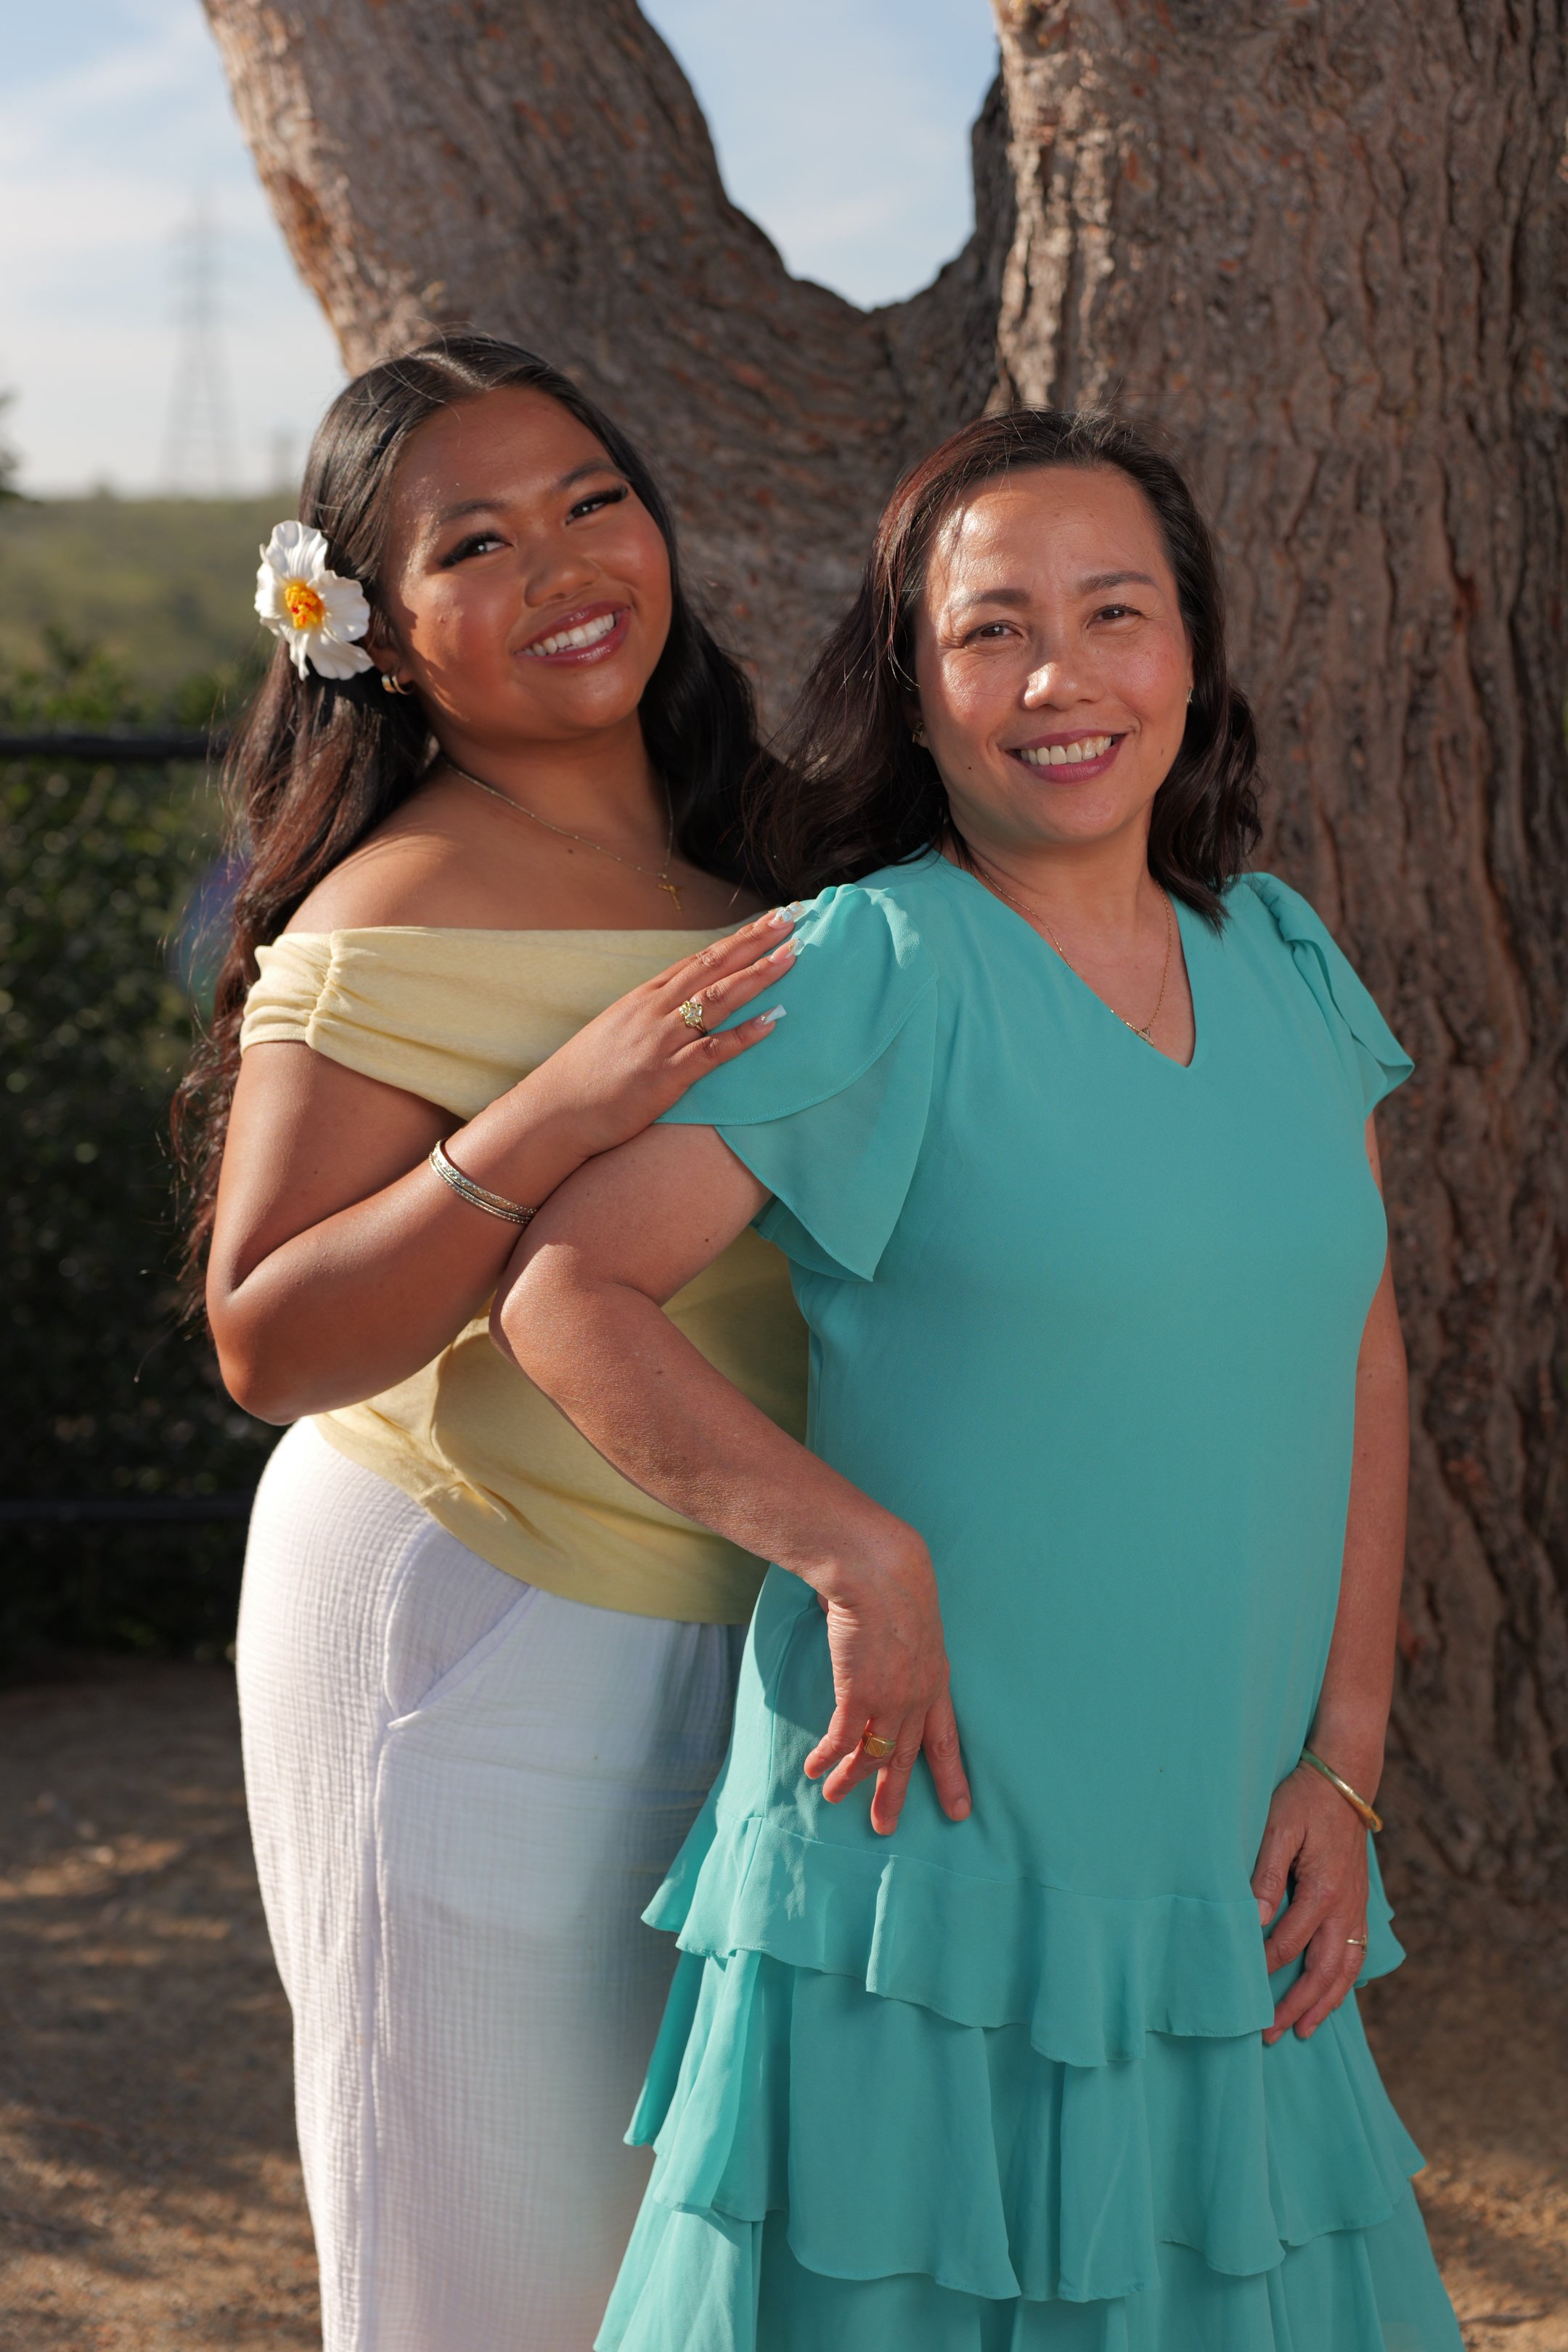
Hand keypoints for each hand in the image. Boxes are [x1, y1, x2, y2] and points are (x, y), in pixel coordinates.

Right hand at [523, 906, 798, 1157]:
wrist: (554, 1111)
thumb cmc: (587, 1077)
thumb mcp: (619, 1030)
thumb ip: (652, 1014)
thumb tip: (684, 1005)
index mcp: (645, 997)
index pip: (700, 959)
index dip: (738, 938)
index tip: (770, 919)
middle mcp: (654, 1010)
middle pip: (713, 967)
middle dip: (754, 942)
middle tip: (791, 919)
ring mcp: (660, 1040)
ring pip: (717, 999)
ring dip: (756, 976)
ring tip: (790, 957)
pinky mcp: (665, 1075)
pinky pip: (712, 1051)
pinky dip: (744, 1035)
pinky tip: (772, 1021)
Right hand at [805, 1539, 970, 1837]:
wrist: (878, 1569)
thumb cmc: (890, 1578)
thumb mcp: (907, 1616)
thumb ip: (890, 1638)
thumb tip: (859, 1624)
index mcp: (937, 1678)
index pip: (946, 1738)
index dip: (951, 1776)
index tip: (959, 1810)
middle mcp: (919, 1697)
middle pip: (909, 1757)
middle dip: (895, 1794)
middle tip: (885, 1827)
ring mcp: (891, 1699)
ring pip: (873, 1755)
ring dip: (851, 1780)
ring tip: (835, 1800)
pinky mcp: (860, 1696)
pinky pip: (842, 1740)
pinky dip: (828, 1759)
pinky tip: (815, 1771)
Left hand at [1251, 1761, 1371, 2042]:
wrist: (1345, 1780)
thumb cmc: (1305, 1798)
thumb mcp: (1278, 1826)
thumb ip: (1265, 1873)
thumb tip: (1254, 1919)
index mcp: (1323, 1891)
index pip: (1288, 1944)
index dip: (1262, 1968)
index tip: (1239, 1987)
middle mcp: (1345, 1908)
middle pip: (1321, 1971)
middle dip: (1296, 2006)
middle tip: (1269, 2035)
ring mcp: (1356, 1910)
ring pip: (1344, 1971)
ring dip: (1324, 2004)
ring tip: (1303, 2031)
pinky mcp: (1359, 1906)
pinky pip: (1356, 1955)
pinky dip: (1344, 1982)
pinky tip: (1331, 1997)